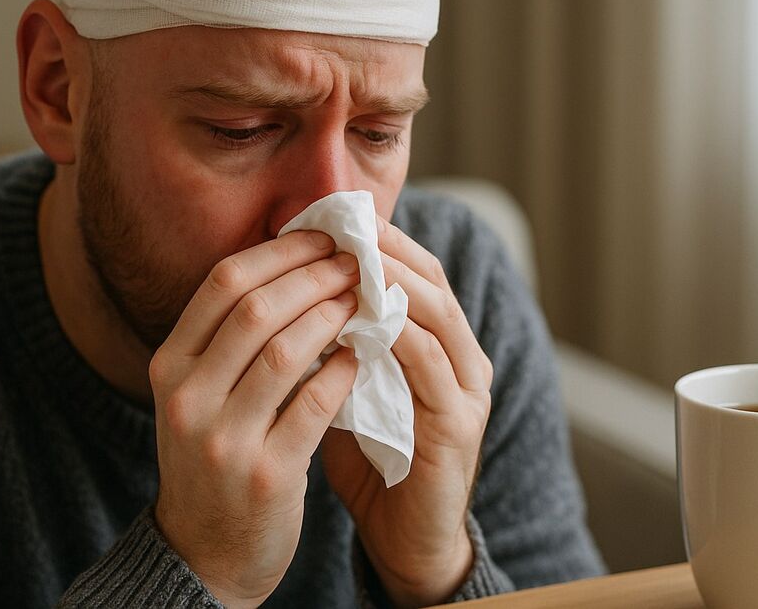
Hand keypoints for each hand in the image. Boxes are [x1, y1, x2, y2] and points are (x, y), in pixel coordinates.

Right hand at [149, 231, 361, 607]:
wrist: (205, 554)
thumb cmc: (214, 457)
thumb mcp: (197, 394)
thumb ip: (228, 337)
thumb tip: (292, 259)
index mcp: (169, 365)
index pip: (225, 283)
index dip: (280, 251)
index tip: (322, 236)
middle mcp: (186, 397)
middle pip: (257, 309)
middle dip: (314, 275)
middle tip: (355, 261)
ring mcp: (223, 438)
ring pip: (288, 352)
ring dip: (333, 316)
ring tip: (363, 300)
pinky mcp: (265, 474)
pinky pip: (314, 406)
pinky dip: (342, 372)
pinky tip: (359, 356)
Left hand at [322, 217, 493, 606]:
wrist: (405, 542)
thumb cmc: (373, 461)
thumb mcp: (353, 388)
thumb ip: (339, 344)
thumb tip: (290, 293)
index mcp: (441, 346)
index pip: (417, 273)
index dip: (380, 241)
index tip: (333, 216)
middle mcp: (464, 360)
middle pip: (432, 282)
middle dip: (387, 250)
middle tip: (342, 225)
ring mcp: (467, 393)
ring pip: (436, 316)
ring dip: (391, 284)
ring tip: (348, 260)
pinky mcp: (458, 429)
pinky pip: (428, 369)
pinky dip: (396, 338)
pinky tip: (360, 322)